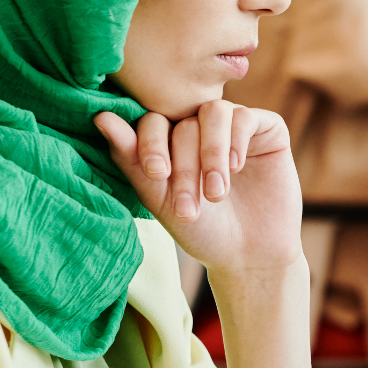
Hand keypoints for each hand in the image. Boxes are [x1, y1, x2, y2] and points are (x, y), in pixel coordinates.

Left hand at [94, 101, 301, 274]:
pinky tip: (237, 168)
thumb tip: (100, 117)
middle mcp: (201, 127)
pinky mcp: (267, 129)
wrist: (251, 255)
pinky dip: (236, 141)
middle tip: (189, 208)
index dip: (150, 143)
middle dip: (185, 166)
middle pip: (183, 124)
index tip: (157, 174)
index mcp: (171, 140)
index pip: (153, 122)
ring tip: (215, 194)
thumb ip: (132, 159)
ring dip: (211, 153)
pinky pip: (244, 117)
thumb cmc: (203, 231)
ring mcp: (234, 126)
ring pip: (213, 112)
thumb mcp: (162, 200)